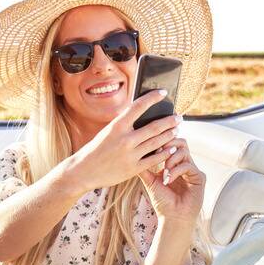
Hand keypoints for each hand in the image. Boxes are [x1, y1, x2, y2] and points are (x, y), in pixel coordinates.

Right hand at [59, 90, 179, 193]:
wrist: (83, 171)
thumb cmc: (96, 149)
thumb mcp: (107, 132)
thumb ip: (124, 125)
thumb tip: (144, 116)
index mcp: (117, 126)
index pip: (138, 106)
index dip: (153, 98)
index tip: (164, 93)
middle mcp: (125, 139)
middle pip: (154, 126)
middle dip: (170, 121)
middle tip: (179, 117)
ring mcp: (130, 155)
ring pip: (157, 142)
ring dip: (169, 134)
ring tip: (177, 130)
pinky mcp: (133, 169)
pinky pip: (154, 159)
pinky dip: (165, 153)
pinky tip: (171, 148)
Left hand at [138, 137, 205, 224]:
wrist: (172, 218)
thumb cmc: (163, 202)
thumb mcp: (150, 182)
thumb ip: (144, 169)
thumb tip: (133, 156)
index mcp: (176, 164)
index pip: (172, 144)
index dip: (162, 142)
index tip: (151, 149)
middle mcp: (185, 165)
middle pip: (181, 142)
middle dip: (168, 145)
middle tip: (158, 153)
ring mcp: (193, 170)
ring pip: (184, 151)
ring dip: (170, 160)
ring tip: (164, 173)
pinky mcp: (199, 178)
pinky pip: (188, 165)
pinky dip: (176, 171)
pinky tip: (168, 180)